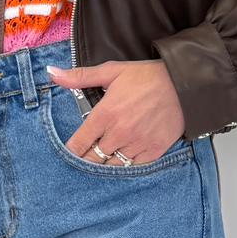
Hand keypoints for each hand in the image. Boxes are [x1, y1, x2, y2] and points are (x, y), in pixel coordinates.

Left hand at [45, 59, 184, 162]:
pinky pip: (133, 166)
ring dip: (105, 163)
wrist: (183, 85)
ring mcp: (137, 144)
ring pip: (112, 165)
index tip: (70, 151)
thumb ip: (80, 77)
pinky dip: (126, 164)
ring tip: (103, 158)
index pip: (78, 144)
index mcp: (105, 114)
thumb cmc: (147, 77)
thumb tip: (53, 73)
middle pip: (93, 159)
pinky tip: (123, 156)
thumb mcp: (112, 71)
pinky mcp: (154, 151)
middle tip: (84, 157)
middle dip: (86, 159)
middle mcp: (119, 133)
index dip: (71, 151)